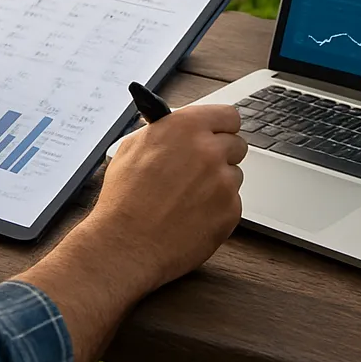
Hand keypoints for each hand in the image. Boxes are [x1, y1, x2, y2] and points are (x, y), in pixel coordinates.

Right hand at [90, 104, 246, 292]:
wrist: (125, 245)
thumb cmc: (124, 200)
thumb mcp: (133, 148)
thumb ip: (163, 131)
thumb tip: (176, 127)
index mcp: (186, 128)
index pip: (228, 115)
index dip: (221, 126)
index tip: (218, 133)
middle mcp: (209, 151)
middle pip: (237, 144)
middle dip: (222, 155)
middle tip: (201, 169)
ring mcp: (223, 182)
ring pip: (234, 175)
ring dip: (219, 183)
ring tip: (188, 198)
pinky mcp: (230, 211)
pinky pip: (232, 203)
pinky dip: (217, 209)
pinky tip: (192, 216)